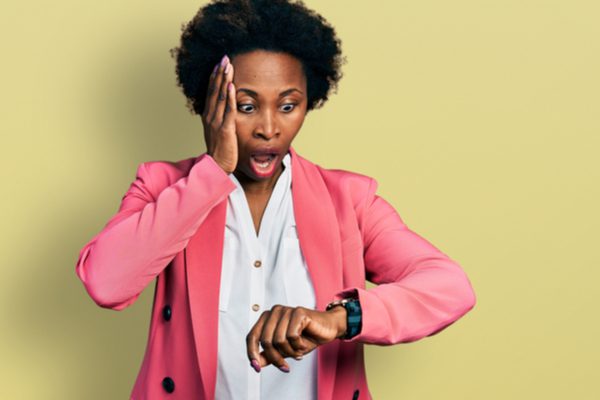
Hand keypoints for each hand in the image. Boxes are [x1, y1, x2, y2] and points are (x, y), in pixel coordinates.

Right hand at [201, 54, 237, 173]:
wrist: (217, 166)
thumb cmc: (220, 149)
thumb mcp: (218, 130)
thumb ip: (221, 117)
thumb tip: (226, 106)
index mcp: (209, 115)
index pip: (211, 92)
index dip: (214, 77)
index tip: (219, 63)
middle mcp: (210, 116)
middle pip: (214, 90)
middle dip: (219, 73)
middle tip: (224, 57)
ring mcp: (217, 122)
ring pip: (220, 97)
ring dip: (223, 80)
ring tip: (227, 66)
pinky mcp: (225, 129)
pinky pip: (228, 111)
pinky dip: (230, 98)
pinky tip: (231, 86)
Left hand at [246, 304, 346, 372]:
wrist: (328, 329)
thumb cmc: (306, 337)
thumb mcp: (284, 349)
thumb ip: (269, 355)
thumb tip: (255, 363)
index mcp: (267, 318)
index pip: (251, 337)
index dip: (251, 354)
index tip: (257, 368)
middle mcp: (274, 311)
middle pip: (265, 341)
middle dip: (276, 358)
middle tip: (285, 367)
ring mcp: (286, 310)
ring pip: (278, 340)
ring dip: (290, 352)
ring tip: (297, 351)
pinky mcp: (298, 312)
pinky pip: (292, 336)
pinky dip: (298, 346)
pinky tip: (303, 345)